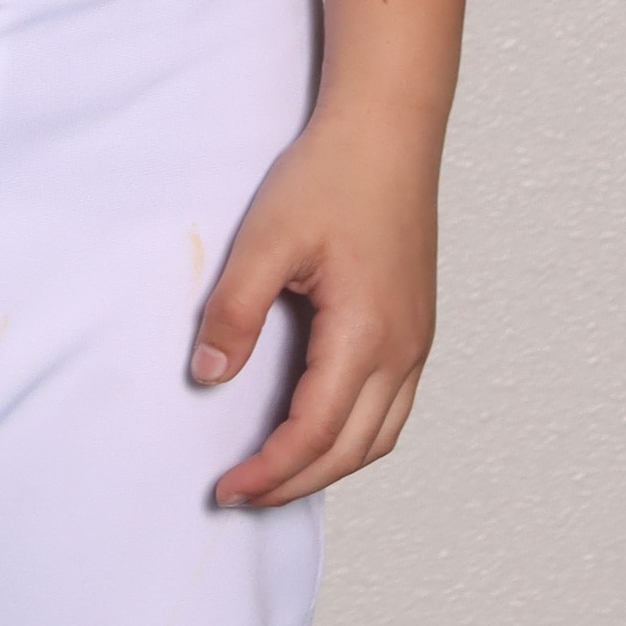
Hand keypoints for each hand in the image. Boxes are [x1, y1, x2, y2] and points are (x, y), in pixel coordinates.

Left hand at [192, 100, 440, 507]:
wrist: (388, 130)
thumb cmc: (331, 175)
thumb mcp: (267, 238)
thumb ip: (235, 312)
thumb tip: (208, 378)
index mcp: (367, 335)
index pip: (315, 433)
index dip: (270, 470)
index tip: (228, 489)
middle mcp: (403, 350)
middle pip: (352, 451)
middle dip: (296, 483)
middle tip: (243, 495)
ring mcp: (417, 341)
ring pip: (380, 436)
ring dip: (330, 466)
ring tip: (277, 474)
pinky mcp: (416, 327)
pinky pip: (393, 408)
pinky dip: (356, 436)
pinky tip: (322, 428)